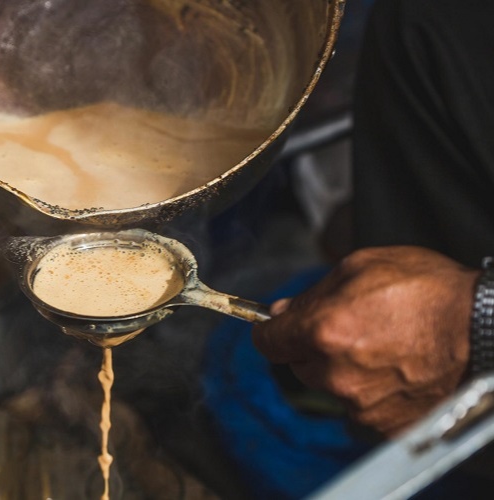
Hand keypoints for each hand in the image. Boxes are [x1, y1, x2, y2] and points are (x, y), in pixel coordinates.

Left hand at [251, 246, 478, 435]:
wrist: (487, 331)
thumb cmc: (431, 292)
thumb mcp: (363, 266)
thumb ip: (314, 292)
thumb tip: (282, 312)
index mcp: (322, 330)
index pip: (268, 342)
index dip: (271, 332)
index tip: (276, 328)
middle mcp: (335, 373)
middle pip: (300, 365)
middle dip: (314, 347)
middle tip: (351, 328)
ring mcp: (361, 404)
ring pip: (332, 387)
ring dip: (345, 371)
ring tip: (385, 348)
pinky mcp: (385, 425)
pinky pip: (362, 408)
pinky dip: (373, 392)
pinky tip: (398, 370)